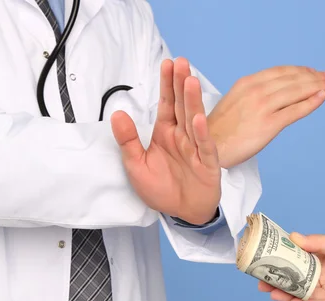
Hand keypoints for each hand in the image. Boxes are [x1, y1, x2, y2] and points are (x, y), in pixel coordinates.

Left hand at [111, 58, 220, 224]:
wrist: (183, 214)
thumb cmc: (162, 189)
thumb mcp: (136, 165)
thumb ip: (127, 140)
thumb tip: (117, 114)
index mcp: (166, 134)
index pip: (167, 104)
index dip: (167, 85)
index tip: (167, 63)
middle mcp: (182, 137)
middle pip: (182, 106)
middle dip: (181, 84)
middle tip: (181, 63)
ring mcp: (196, 149)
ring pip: (193, 121)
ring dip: (192, 101)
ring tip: (190, 81)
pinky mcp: (207, 164)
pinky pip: (204, 147)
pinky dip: (201, 134)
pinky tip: (197, 119)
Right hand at [208, 66, 324, 168]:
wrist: (206, 147)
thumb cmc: (219, 130)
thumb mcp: (235, 101)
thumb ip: (255, 94)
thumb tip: (276, 93)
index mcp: (247, 83)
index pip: (281, 71)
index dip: (301, 70)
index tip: (314, 72)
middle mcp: (256, 91)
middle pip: (292, 78)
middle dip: (314, 76)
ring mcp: (263, 107)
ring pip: (297, 91)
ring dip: (318, 85)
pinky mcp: (268, 125)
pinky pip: (295, 110)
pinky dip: (311, 102)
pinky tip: (322, 97)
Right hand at [259, 233, 324, 300]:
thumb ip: (318, 243)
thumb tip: (293, 237)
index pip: (298, 259)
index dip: (281, 259)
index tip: (264, 257)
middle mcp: (324, 277)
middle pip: (295, 278)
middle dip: (277, 279)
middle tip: (260, 279)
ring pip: (301, 294)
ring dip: (284, 292)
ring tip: (270, 290)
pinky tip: (290, 300)